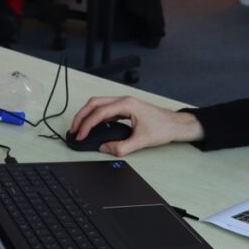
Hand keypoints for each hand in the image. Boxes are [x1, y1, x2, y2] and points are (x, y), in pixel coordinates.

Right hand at [69, 96, 204, 156]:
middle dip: (81, 116)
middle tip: (73, 130)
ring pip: (98, 104)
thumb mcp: (141, 141)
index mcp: (127, 104)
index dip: (87, 125)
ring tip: (79, 128)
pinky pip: (105, 109)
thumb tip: (104, 148)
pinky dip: (95, 116)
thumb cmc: (163, 127)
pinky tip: (92, 126)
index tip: (80, 135)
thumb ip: (121, 147)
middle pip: (95, 103)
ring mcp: (124, 103)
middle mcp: (124, 100)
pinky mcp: (125, 108)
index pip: (100, 112)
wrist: (175, 124)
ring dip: (87, 115)